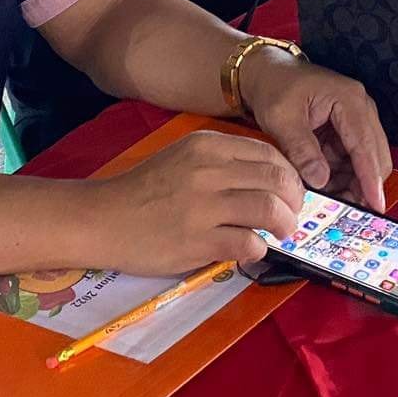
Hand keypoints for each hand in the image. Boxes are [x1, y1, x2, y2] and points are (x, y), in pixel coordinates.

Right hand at [88, 131, 303, 273]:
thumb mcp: (184, 159)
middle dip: (295, 200)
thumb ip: (223, 164)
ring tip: (282, 234)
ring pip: (268, 209)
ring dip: (284, 225)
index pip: (269, 153)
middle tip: (292, 215)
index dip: (290, 175)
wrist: (102, 218)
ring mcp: (204, 206)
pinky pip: (247, 243)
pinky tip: (253, 251)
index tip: (291, 192)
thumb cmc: (144, 190)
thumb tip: (268, 183)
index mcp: (208, 146)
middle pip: (276, 179)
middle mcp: (209, 170)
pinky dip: (259, 249)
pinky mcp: (198, 240)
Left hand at [240, 48, 392, 211]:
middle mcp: (361, 108)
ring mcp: (357, 119)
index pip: (365, 146)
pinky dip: (344, 175)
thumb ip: (301, 149)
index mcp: (348, 100)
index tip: (376, 204)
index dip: (371, 179)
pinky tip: (327, 186)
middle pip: (375, 155)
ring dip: (353, 182)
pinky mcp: (348, 130)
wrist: (269, 72)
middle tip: (346, 210)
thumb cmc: (275, 87)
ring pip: (367, 161)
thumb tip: (321, 180)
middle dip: (365, 185)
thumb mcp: (281, 118)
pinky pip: (353, 159)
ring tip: (331, 199)